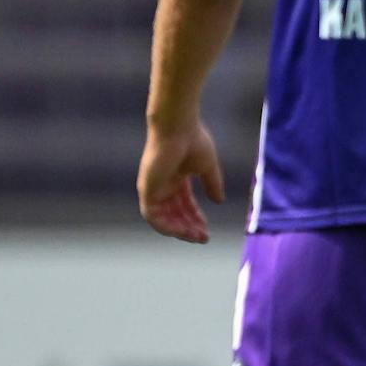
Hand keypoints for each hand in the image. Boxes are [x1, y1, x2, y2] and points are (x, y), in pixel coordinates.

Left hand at [138, 119, 224, 242]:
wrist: (178, 128)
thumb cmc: (193, 141)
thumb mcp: (207, 167)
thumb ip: (212, 184)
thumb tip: (219, 201)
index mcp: (176, 178)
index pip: (184, 204)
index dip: (196, 217)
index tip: (207, 229)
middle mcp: (163, 185)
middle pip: (175, 214)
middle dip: (189, 227)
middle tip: (203, 237)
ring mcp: (153, 189)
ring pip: (164, 219)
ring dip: (179, 230)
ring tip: (196, 236)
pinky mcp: (146, 191)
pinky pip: (153, 217)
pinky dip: (166, 226)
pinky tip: (182, 232)